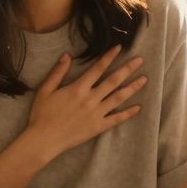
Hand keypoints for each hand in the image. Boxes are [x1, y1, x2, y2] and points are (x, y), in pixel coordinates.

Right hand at [26, 45, 146, 157]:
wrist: (44, 140)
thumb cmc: (42, 114)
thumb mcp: (45, 90)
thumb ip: (57, 72)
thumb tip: (67, 55)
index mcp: (78, 88)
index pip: (98, 68)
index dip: (109, 56)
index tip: (119, 47)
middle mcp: (90, 99)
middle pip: (113, 81)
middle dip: (128, 69)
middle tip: (140, 60)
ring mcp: (96, 114)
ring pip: (118, 98)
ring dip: (132, 88)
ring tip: (144, 79)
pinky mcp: (98, 127)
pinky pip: (116, 119)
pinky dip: (128, 113)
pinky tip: (138, 107)